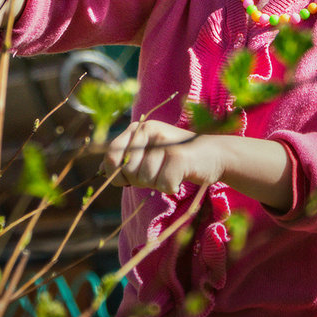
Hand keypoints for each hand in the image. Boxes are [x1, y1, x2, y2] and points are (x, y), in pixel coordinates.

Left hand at [102, 120, 222, 193]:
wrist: (214, 154)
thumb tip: (102, 171)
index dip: (116, 174)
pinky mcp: (179, 156)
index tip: (129, 179)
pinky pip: (163, 185)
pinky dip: (171, 187)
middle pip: (128, 171)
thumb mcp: (148, 153)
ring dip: (158, 184)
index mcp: (138, 129)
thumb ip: (126, 159)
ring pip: (145, 179)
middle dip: (140, 181)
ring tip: (171, 172)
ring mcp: (164, 142)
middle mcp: (149, 130)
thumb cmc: (175, 159)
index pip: (111, 156)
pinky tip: (180, 177)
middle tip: (158, 173)